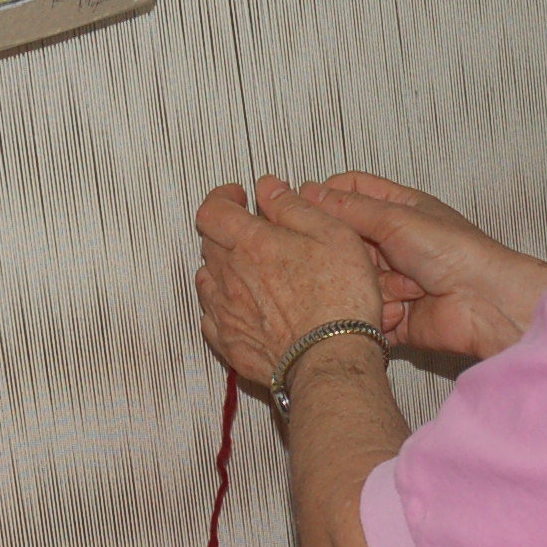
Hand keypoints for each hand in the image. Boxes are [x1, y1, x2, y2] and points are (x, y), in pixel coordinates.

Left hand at [194, 175, 388, 388]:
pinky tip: (244, 307)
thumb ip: (293, 206)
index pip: (212, 209)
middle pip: (209, 243)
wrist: (332, 359)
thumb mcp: (332, 234)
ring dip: (222, 268)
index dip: (222, 198)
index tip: (238, 198)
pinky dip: (221, 306)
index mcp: (251, 243)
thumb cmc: (340, 299)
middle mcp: (229, 275)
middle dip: (227, 232)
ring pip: (207, 279)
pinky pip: (210, 317)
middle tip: (252, 233)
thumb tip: (268, 187)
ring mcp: (225, 312)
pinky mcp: (229, 343)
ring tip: (250, 271)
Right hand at [299, 172, 546, 362]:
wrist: (483, 303)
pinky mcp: (392, 315)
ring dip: (375, 285)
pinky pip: (365, 313)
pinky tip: (404, 310)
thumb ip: (348, 208)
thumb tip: (307, 193)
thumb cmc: (453, 251)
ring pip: (353, 279)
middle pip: (345, 241)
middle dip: (354, 253)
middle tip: (371, 258)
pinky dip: (380, 313)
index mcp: (397, 208)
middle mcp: (392, 242)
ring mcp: (392, 279)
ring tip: (406, 287)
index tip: (309, 211)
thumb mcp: (396, 218)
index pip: (349, 191)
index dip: (327, 198)